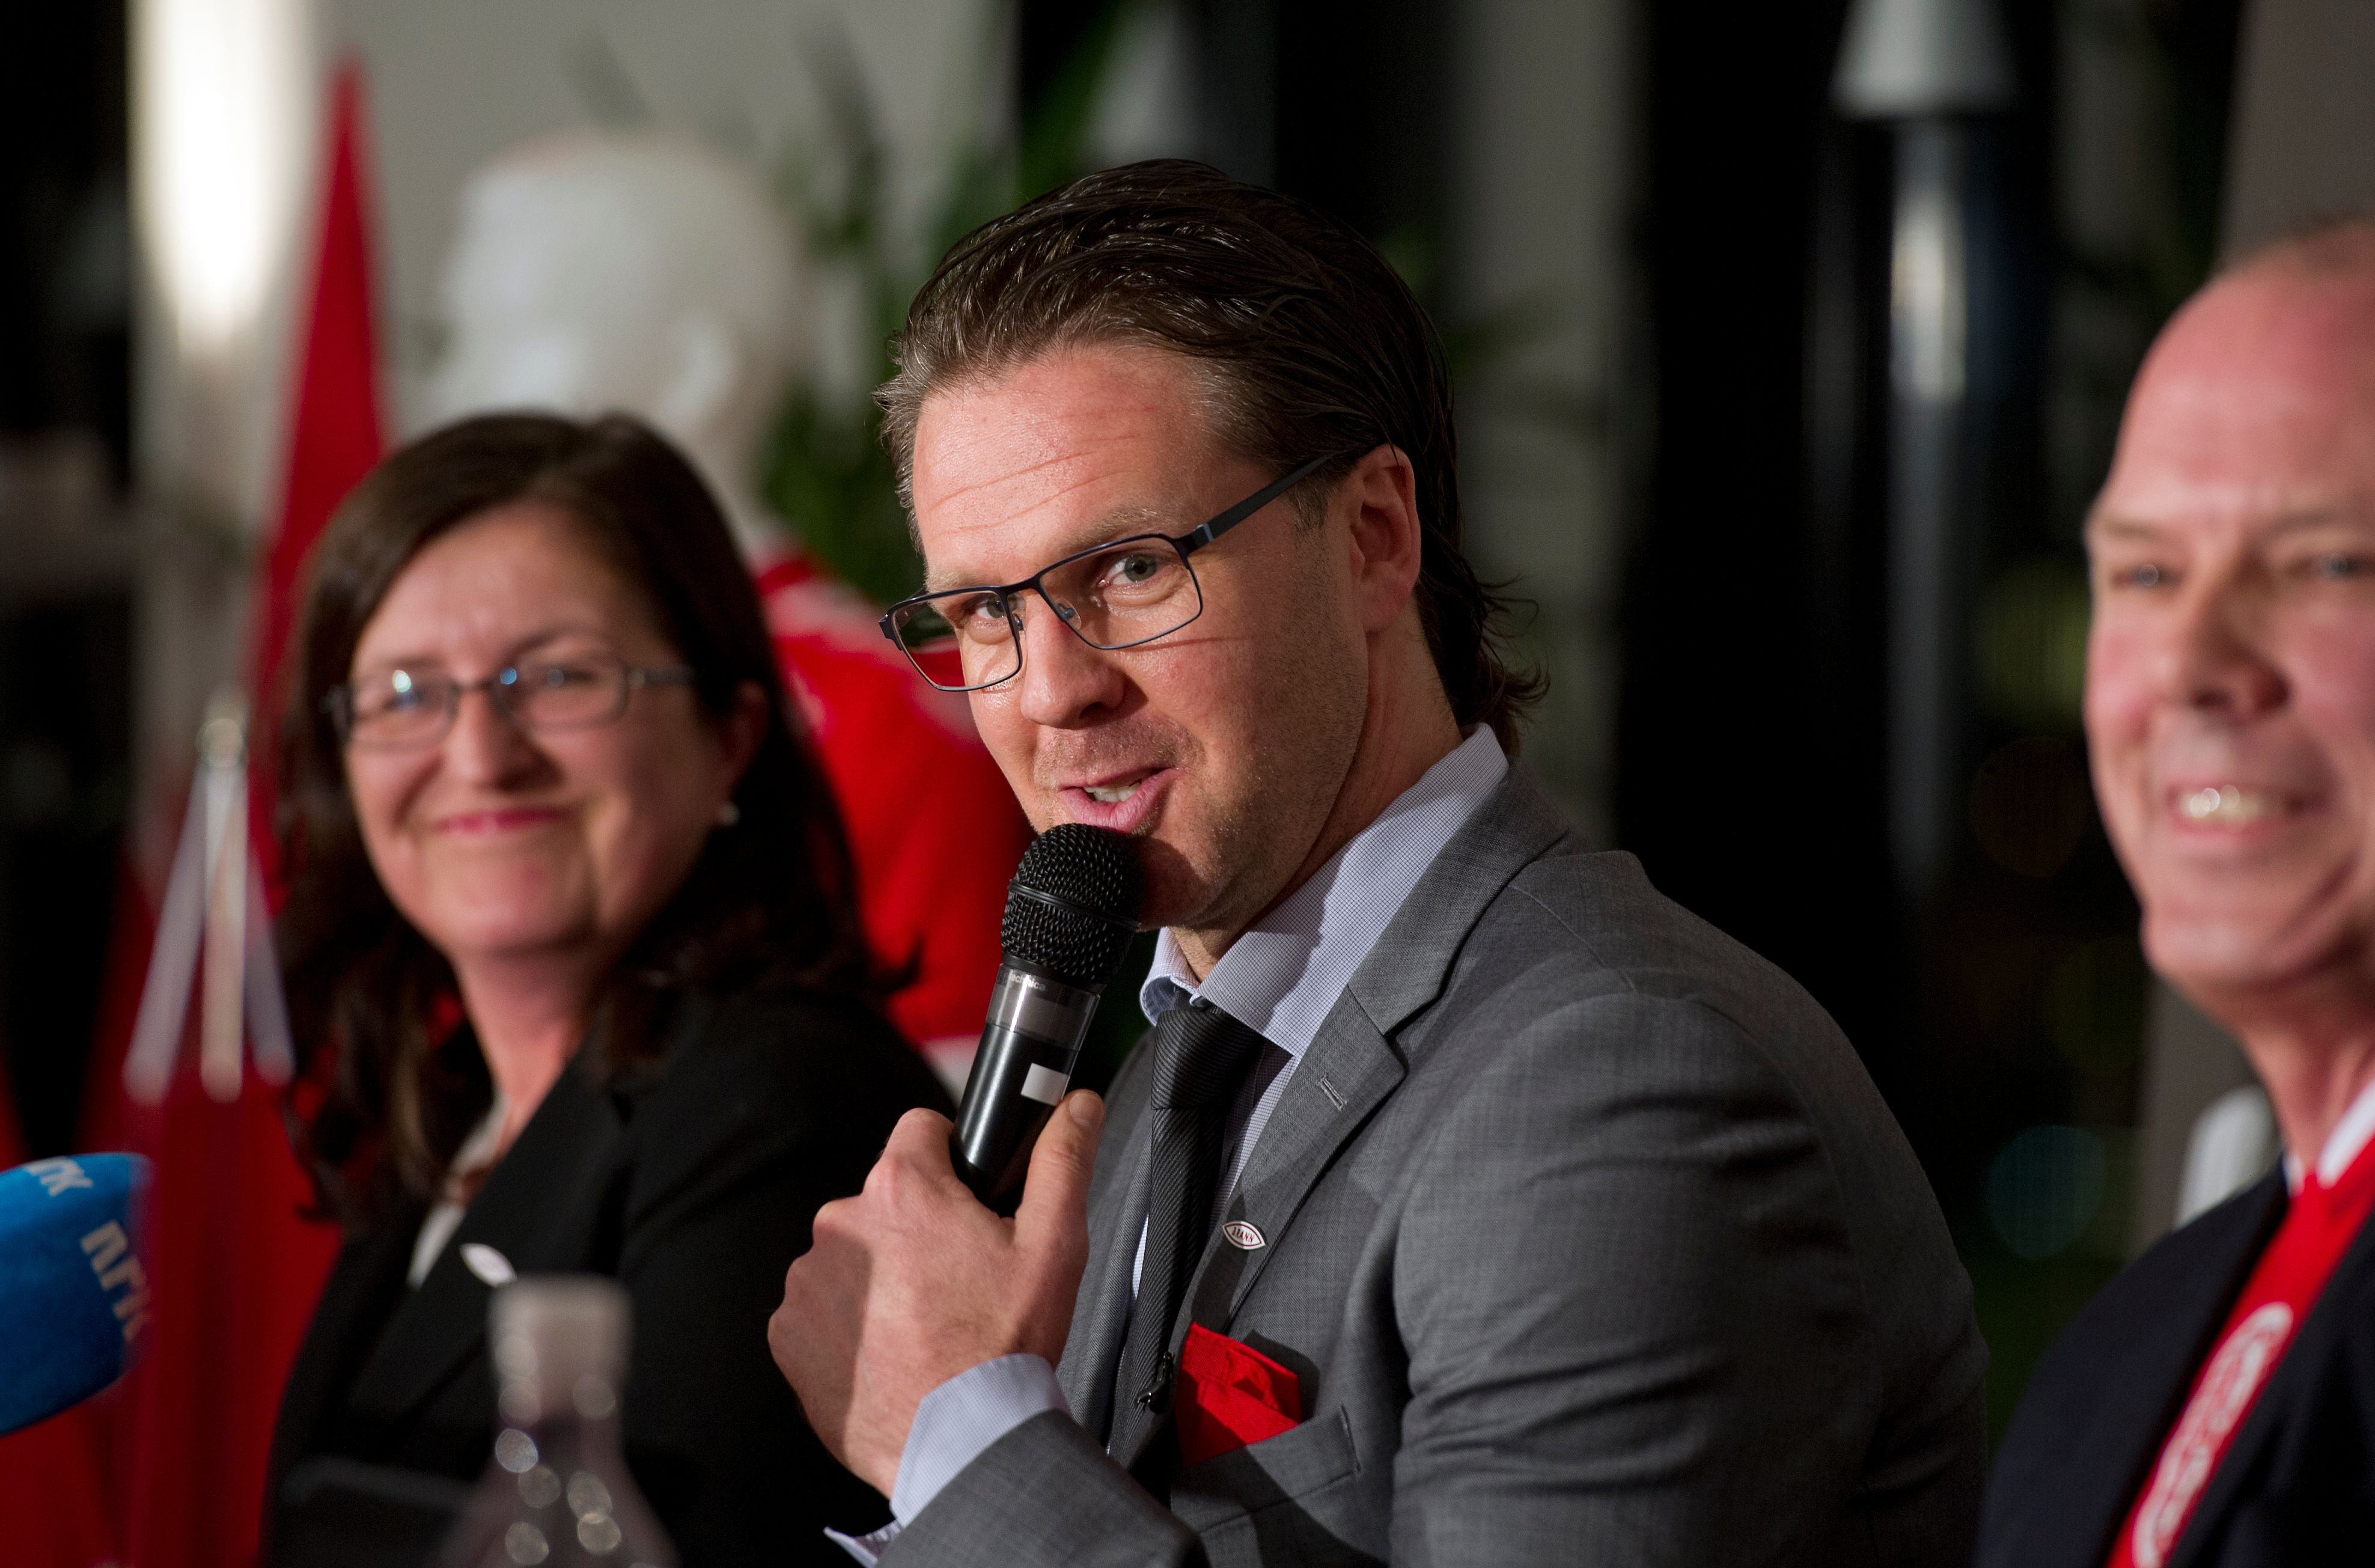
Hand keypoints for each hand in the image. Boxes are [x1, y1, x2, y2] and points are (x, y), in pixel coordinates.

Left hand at [769, 1090, 1103, 1494]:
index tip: (966, 1201)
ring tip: (924, 1325)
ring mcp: (806, 1282)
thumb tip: (1077, 1104)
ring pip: (851, 1256)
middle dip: (916, 1229)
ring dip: (879, 1278)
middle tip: (957, 1281)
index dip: (950, 1159)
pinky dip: (846, 1325)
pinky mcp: (787, 1335)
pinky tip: (888, 1353)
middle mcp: (840, 1224)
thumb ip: (1062, 1160)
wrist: (958, 1442)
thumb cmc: (1005, 1345)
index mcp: (902, 1189)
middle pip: (885, 1200)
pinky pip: (817, 1309)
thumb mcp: (1055, 1245)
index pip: (920, 1131)